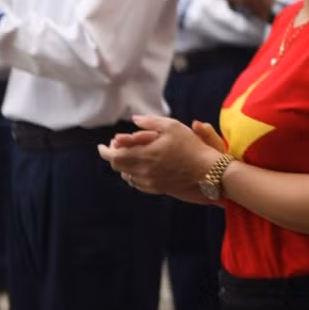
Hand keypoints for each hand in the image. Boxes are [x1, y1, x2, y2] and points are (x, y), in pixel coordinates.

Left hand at [97, 114, 221, 197]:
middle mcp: (143, 171)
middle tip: (116, 147)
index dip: (104, 151)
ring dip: (123, 164)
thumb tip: (134, 120)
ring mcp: (149, 182)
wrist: (206, 169)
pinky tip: (139, 167)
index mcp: (145, 154)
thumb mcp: (172, 126)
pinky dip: (132, 174)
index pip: (114, 156)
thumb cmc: (190, 145)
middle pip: (117, 166)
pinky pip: (136, 183)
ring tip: (129, 155)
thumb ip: (150, 122)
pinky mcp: (156, 189)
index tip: (103, 145)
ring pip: (125, 175)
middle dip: (113, 155)